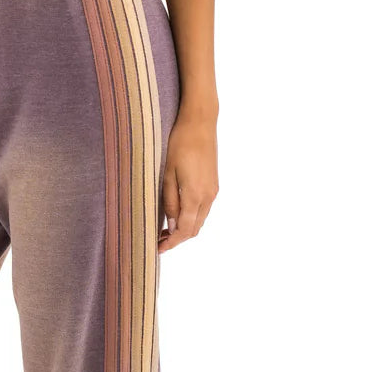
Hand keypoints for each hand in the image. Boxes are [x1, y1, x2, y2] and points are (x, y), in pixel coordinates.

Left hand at [158, 111, 217, 253]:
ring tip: (165, 230)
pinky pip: (203, 209)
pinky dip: (192, 217)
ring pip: (200, 220)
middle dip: (177, 239)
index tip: (158, 249)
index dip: (172, 243)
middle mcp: (208, 196)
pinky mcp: (214, 184)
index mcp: (195, 195)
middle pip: (194, 229)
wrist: (200, 122)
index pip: (185, 230)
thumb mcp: (168, 172)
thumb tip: (171, 224)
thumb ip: (170, 200)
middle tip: (158, 241)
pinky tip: (178, 213)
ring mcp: (213, 190)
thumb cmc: (180, 143)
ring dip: (185, 228)